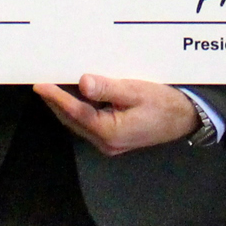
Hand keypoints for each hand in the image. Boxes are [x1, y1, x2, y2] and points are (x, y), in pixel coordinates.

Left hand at [32, 75, 196, 155]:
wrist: (186, 118)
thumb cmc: (164, 103)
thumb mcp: (137, 91)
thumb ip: (108, 88)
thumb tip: (83, 83)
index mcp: (110, 132)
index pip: (76, 112)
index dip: (57, 97)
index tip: (40, 85)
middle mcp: (106, 142)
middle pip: (73, 120)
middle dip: (55, 103)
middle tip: (40, 83)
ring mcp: (109, 142)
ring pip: (79, 123)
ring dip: (65, 107)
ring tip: (52, 87)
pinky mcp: (113, 137)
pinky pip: (88, 123)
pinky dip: (78, 110)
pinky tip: (74, 96)